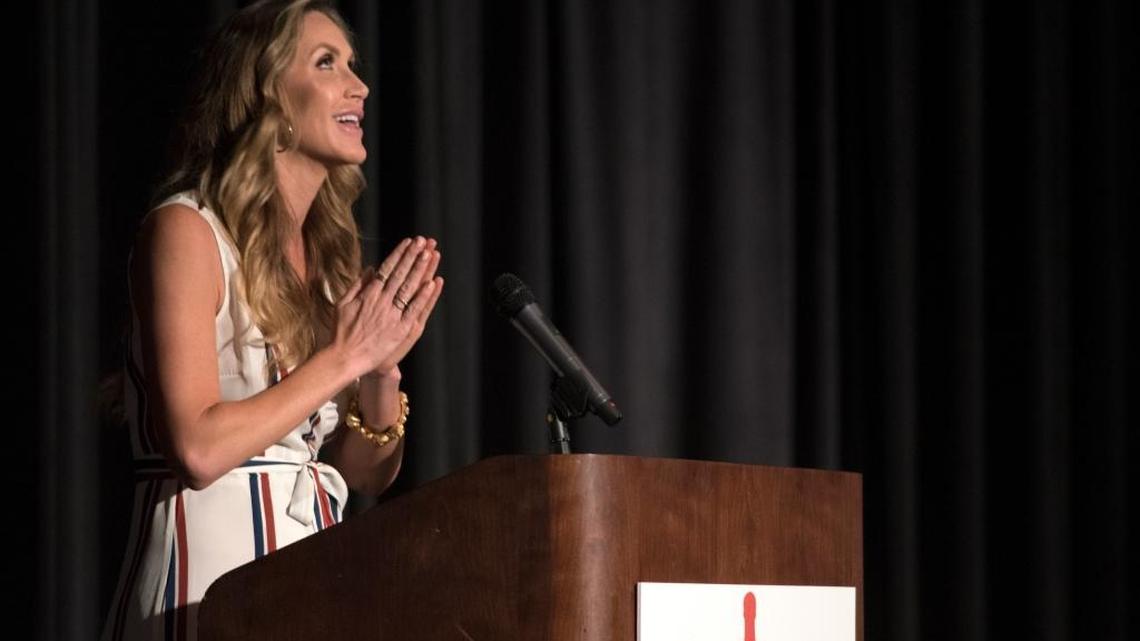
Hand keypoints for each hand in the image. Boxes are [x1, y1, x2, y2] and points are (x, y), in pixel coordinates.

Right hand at [332, 237, 443, 378]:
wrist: (346, 357)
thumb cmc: (341, 332)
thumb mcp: (342, 304)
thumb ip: (357, 285)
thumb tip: (370, 269)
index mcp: (368, 294)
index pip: (386, 269)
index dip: (398, 254)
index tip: (407, 242)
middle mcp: (381, 301)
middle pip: (400, 274)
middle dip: (412, 256)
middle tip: (422, 241)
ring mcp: (392, 315)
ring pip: (408, 288)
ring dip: (420, 270)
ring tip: (429, 254)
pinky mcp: (400, 329)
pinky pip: (414, 309)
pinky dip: (423, 296)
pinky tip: (432, 283)